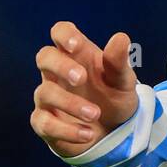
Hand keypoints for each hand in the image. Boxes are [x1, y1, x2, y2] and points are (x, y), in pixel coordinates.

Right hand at [31, 21, 139, 157]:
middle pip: (44, 57)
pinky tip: (88, 134)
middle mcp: (58, 73)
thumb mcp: (122, 81)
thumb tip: (121, 37)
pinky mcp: (44, 122)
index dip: (63, 34)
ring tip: (95, 114)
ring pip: (46, 92)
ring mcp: (48, 97)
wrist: (114, 131)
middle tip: (82, 78)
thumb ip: (119, 62)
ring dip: (71, 104)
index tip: (75, 44)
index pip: (60, 32)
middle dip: (61, 65)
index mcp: (77, 55)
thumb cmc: (114, 97)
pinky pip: (44, 123)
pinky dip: (66, 130)